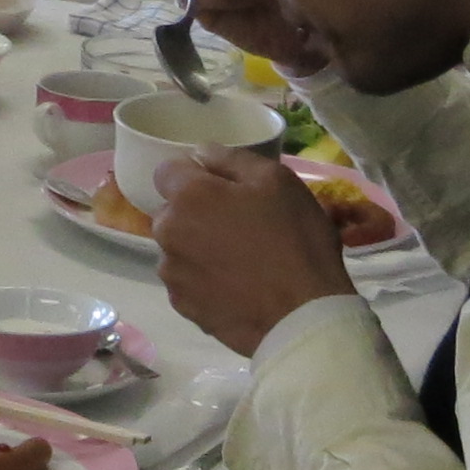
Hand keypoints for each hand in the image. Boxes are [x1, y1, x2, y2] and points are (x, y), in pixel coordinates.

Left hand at [154, 146, 354, 358]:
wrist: (303, 317)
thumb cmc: (295, 241)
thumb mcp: (278, 181)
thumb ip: (232, 159)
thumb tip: (201, 152)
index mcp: (188, 196)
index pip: (168, 171)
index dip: (195, 176)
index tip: (224, 190)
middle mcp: (167, 232)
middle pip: (173, 212)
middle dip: (198, 213)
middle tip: (240, 226)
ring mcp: (172, 273)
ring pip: (179, 247)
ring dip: (199, 247)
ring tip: (241, 262)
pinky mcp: (182, 306)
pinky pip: (187, 281)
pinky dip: (204, 280)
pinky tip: (236, 287)